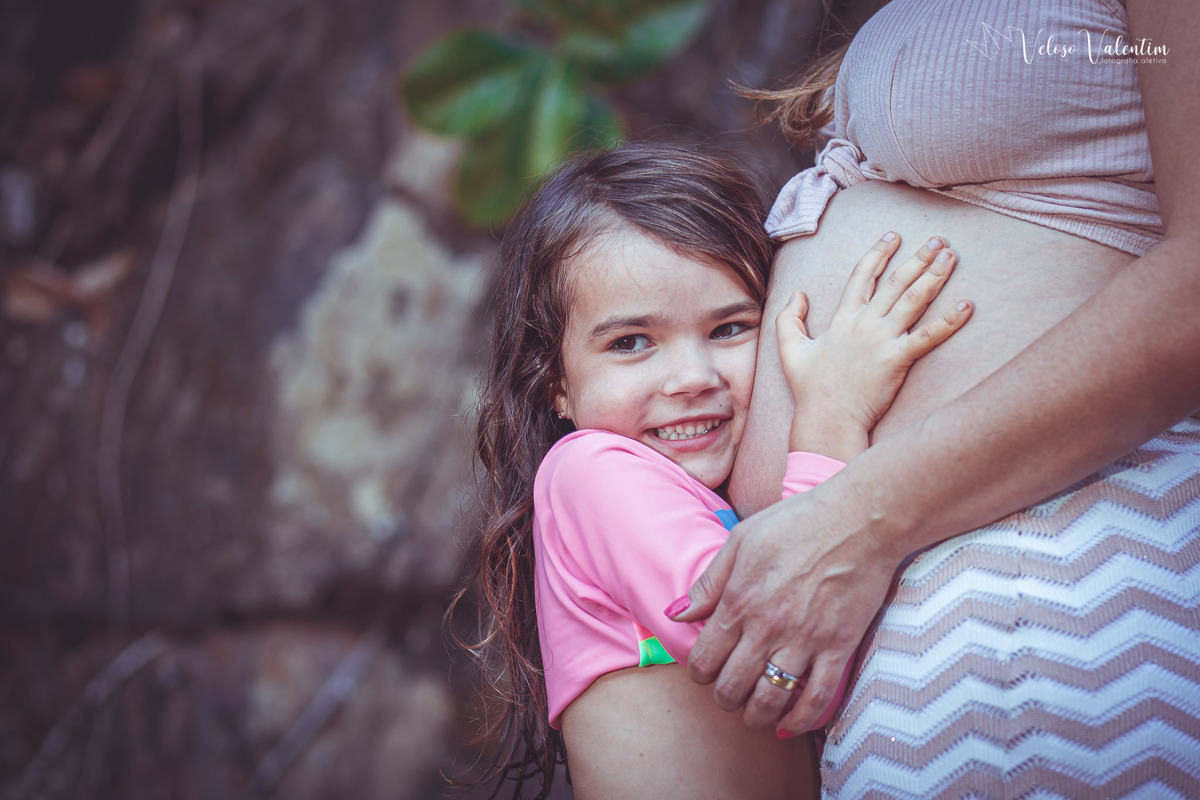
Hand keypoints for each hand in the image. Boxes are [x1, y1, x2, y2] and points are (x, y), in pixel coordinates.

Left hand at [672, 477, 900, 734]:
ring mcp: (804, 640)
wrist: (860, 519)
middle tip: (729, 695)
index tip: (705, 673)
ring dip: (756, 715)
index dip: (699, 674)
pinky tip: (789, 724)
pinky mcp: (839, 647)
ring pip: (770, 699)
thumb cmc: (797, 522)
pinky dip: (800, 720)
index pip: (704, 658)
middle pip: (732, 686)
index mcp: (739, 600)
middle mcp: (767, 626)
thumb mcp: (741, 540)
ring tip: (754, 713)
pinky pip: (817, 698)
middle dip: (724, 698)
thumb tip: (677, 615)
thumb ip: (708, 582)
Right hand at [778, 233, 971, 457]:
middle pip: (895, 282)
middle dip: (917, 257)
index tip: (894, 236)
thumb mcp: (790, 350)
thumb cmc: (811, 388)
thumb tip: (797, 295)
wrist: (828, 417)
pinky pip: (928, 337)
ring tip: (951, 256)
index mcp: (843, 319)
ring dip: (934, 275)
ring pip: (913, 300)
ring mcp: (882, 340)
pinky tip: (966, 306)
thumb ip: (789, 319)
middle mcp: (864, 323)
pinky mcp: (897, 360)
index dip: (878, 253)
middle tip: (938, 239)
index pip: (862, 276)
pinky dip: (948, 322)